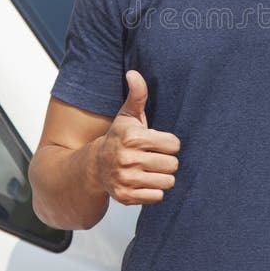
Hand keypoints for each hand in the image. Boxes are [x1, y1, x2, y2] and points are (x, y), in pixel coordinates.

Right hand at [95, 70, 180, 204]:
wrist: (95, 166)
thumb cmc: (118, 138)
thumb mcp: (127, 115)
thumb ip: (137, 94)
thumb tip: (133, 73)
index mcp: (133, 137)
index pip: (174, 144)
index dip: (168, 143)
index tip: (157, 143)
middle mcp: (128, 159)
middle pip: (173, 164)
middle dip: (167, 161)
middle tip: (154, 157)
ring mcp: (126, 179)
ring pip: (168, 182)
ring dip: (162, 177)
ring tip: (150, 169)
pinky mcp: (126, 197)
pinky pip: (158, 197)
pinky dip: (154, 191)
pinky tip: (144, 182)